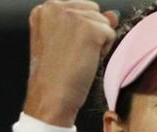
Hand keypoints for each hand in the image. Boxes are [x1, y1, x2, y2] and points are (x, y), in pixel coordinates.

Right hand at [23, 0, 117, 126]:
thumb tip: (113, 14)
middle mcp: (55, 6)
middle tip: (73, 55)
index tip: (67, 48)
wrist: (51, 97)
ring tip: (78, 58)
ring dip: (98, 42)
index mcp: (44, 9)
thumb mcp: (66, 42)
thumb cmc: (55, 76)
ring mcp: (72, 16)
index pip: (79, 8)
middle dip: (91, 33)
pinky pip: (111, 34)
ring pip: (103, 22)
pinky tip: (86, 61)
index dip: (81, 31)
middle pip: (93, 11)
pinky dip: (104, 51)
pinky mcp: (89, 28)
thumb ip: (87, 22)